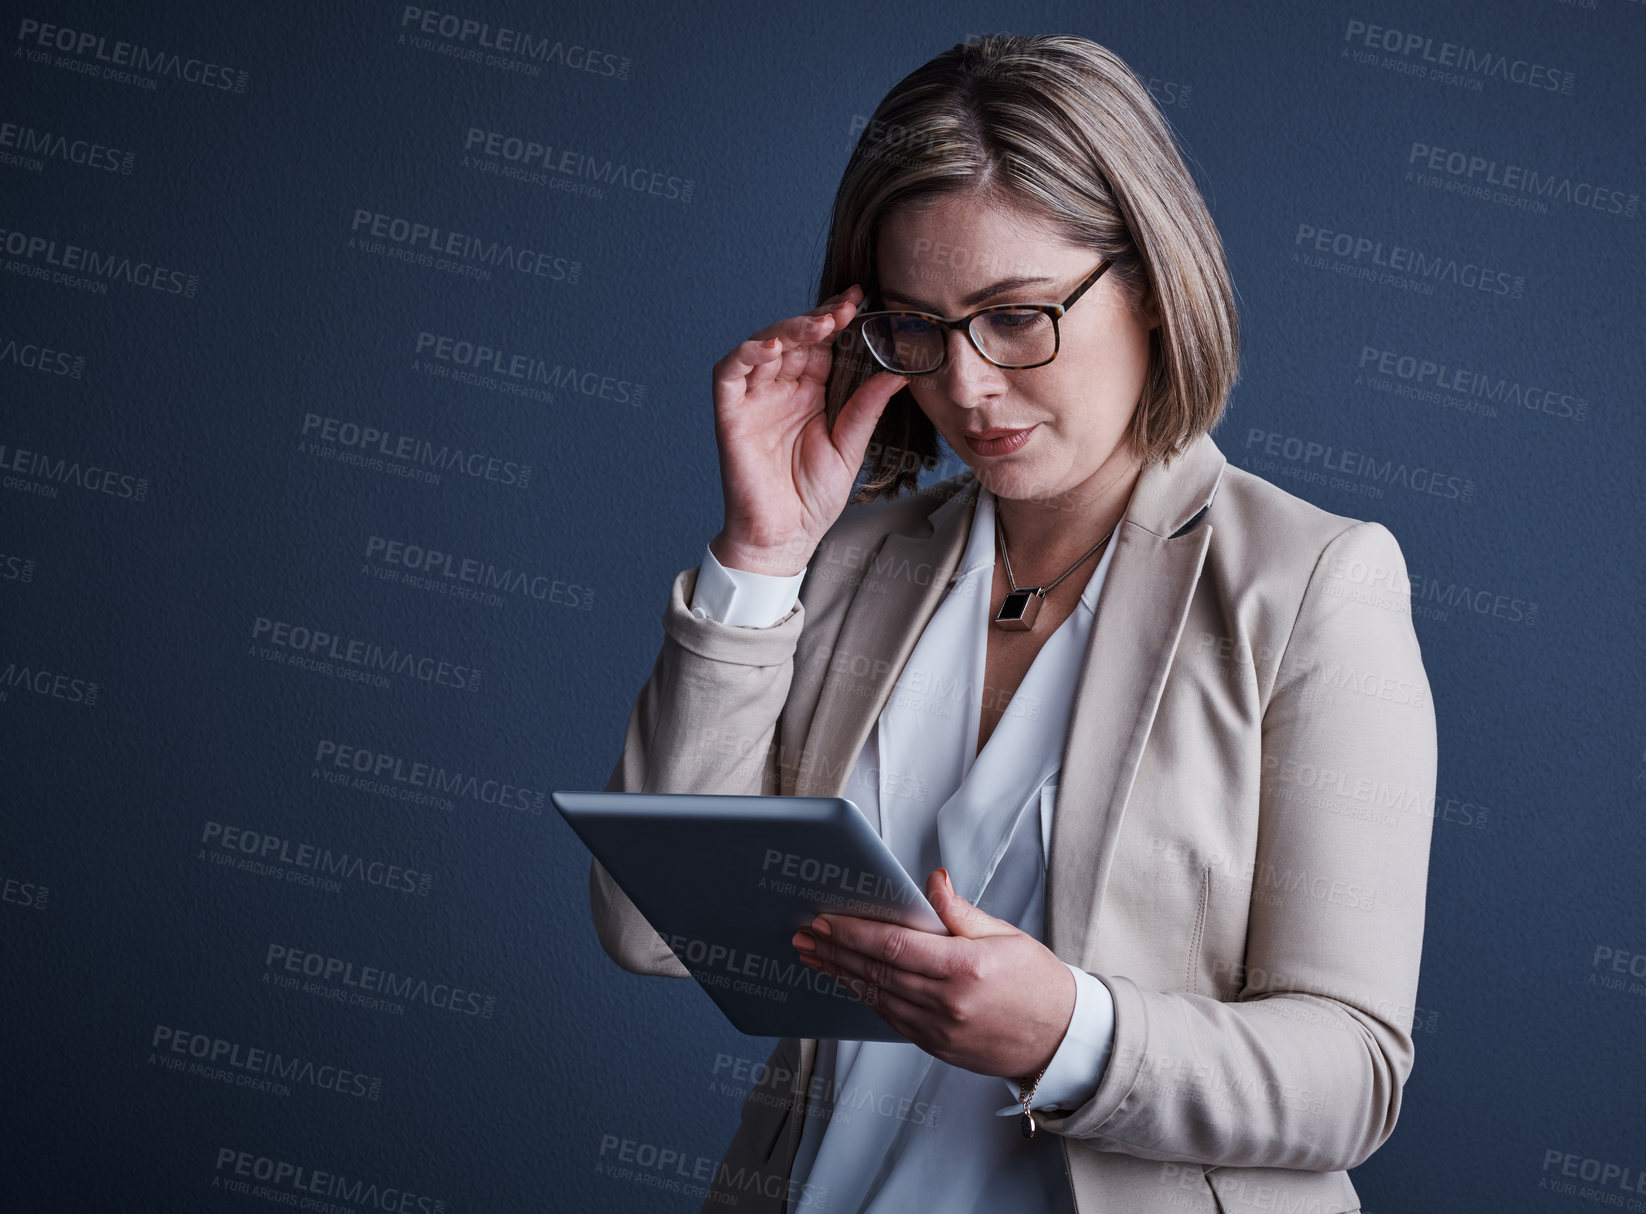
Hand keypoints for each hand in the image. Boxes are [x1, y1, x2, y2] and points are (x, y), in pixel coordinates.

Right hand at [709, 285, 909, 576]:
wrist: (785, 537)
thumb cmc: (812, 498)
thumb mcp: (850, 447)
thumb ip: (867, 407)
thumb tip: (899, 371)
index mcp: (811, 394)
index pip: (822, 344)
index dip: (837, 318)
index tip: (859, 299)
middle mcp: (781, 390)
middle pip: (795, 337)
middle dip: (818, 317)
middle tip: (844, 308)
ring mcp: (754, 399)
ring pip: (764, 345)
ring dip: (789, 328)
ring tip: (818, 324)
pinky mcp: (731, 413)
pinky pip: (731, 372)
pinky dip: (748, 353)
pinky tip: (774, 345)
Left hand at [791, 868, 1076, 1079]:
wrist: (1061, 1040)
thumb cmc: (1037, 982)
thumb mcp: (1005, 934)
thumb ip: (959, 911)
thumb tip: (932, 880)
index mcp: (965, 969)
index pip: (894, 946)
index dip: (854, 932)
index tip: (826, 920)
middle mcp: (948, 1003)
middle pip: (877, 972)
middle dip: (835, 951)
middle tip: (804, 935)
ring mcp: (940, 1030)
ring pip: (877, 997)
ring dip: (841, 975)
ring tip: (813, 957)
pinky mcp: (936, 1046)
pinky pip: (890, 1018)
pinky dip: (864, 997)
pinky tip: (847, 981)